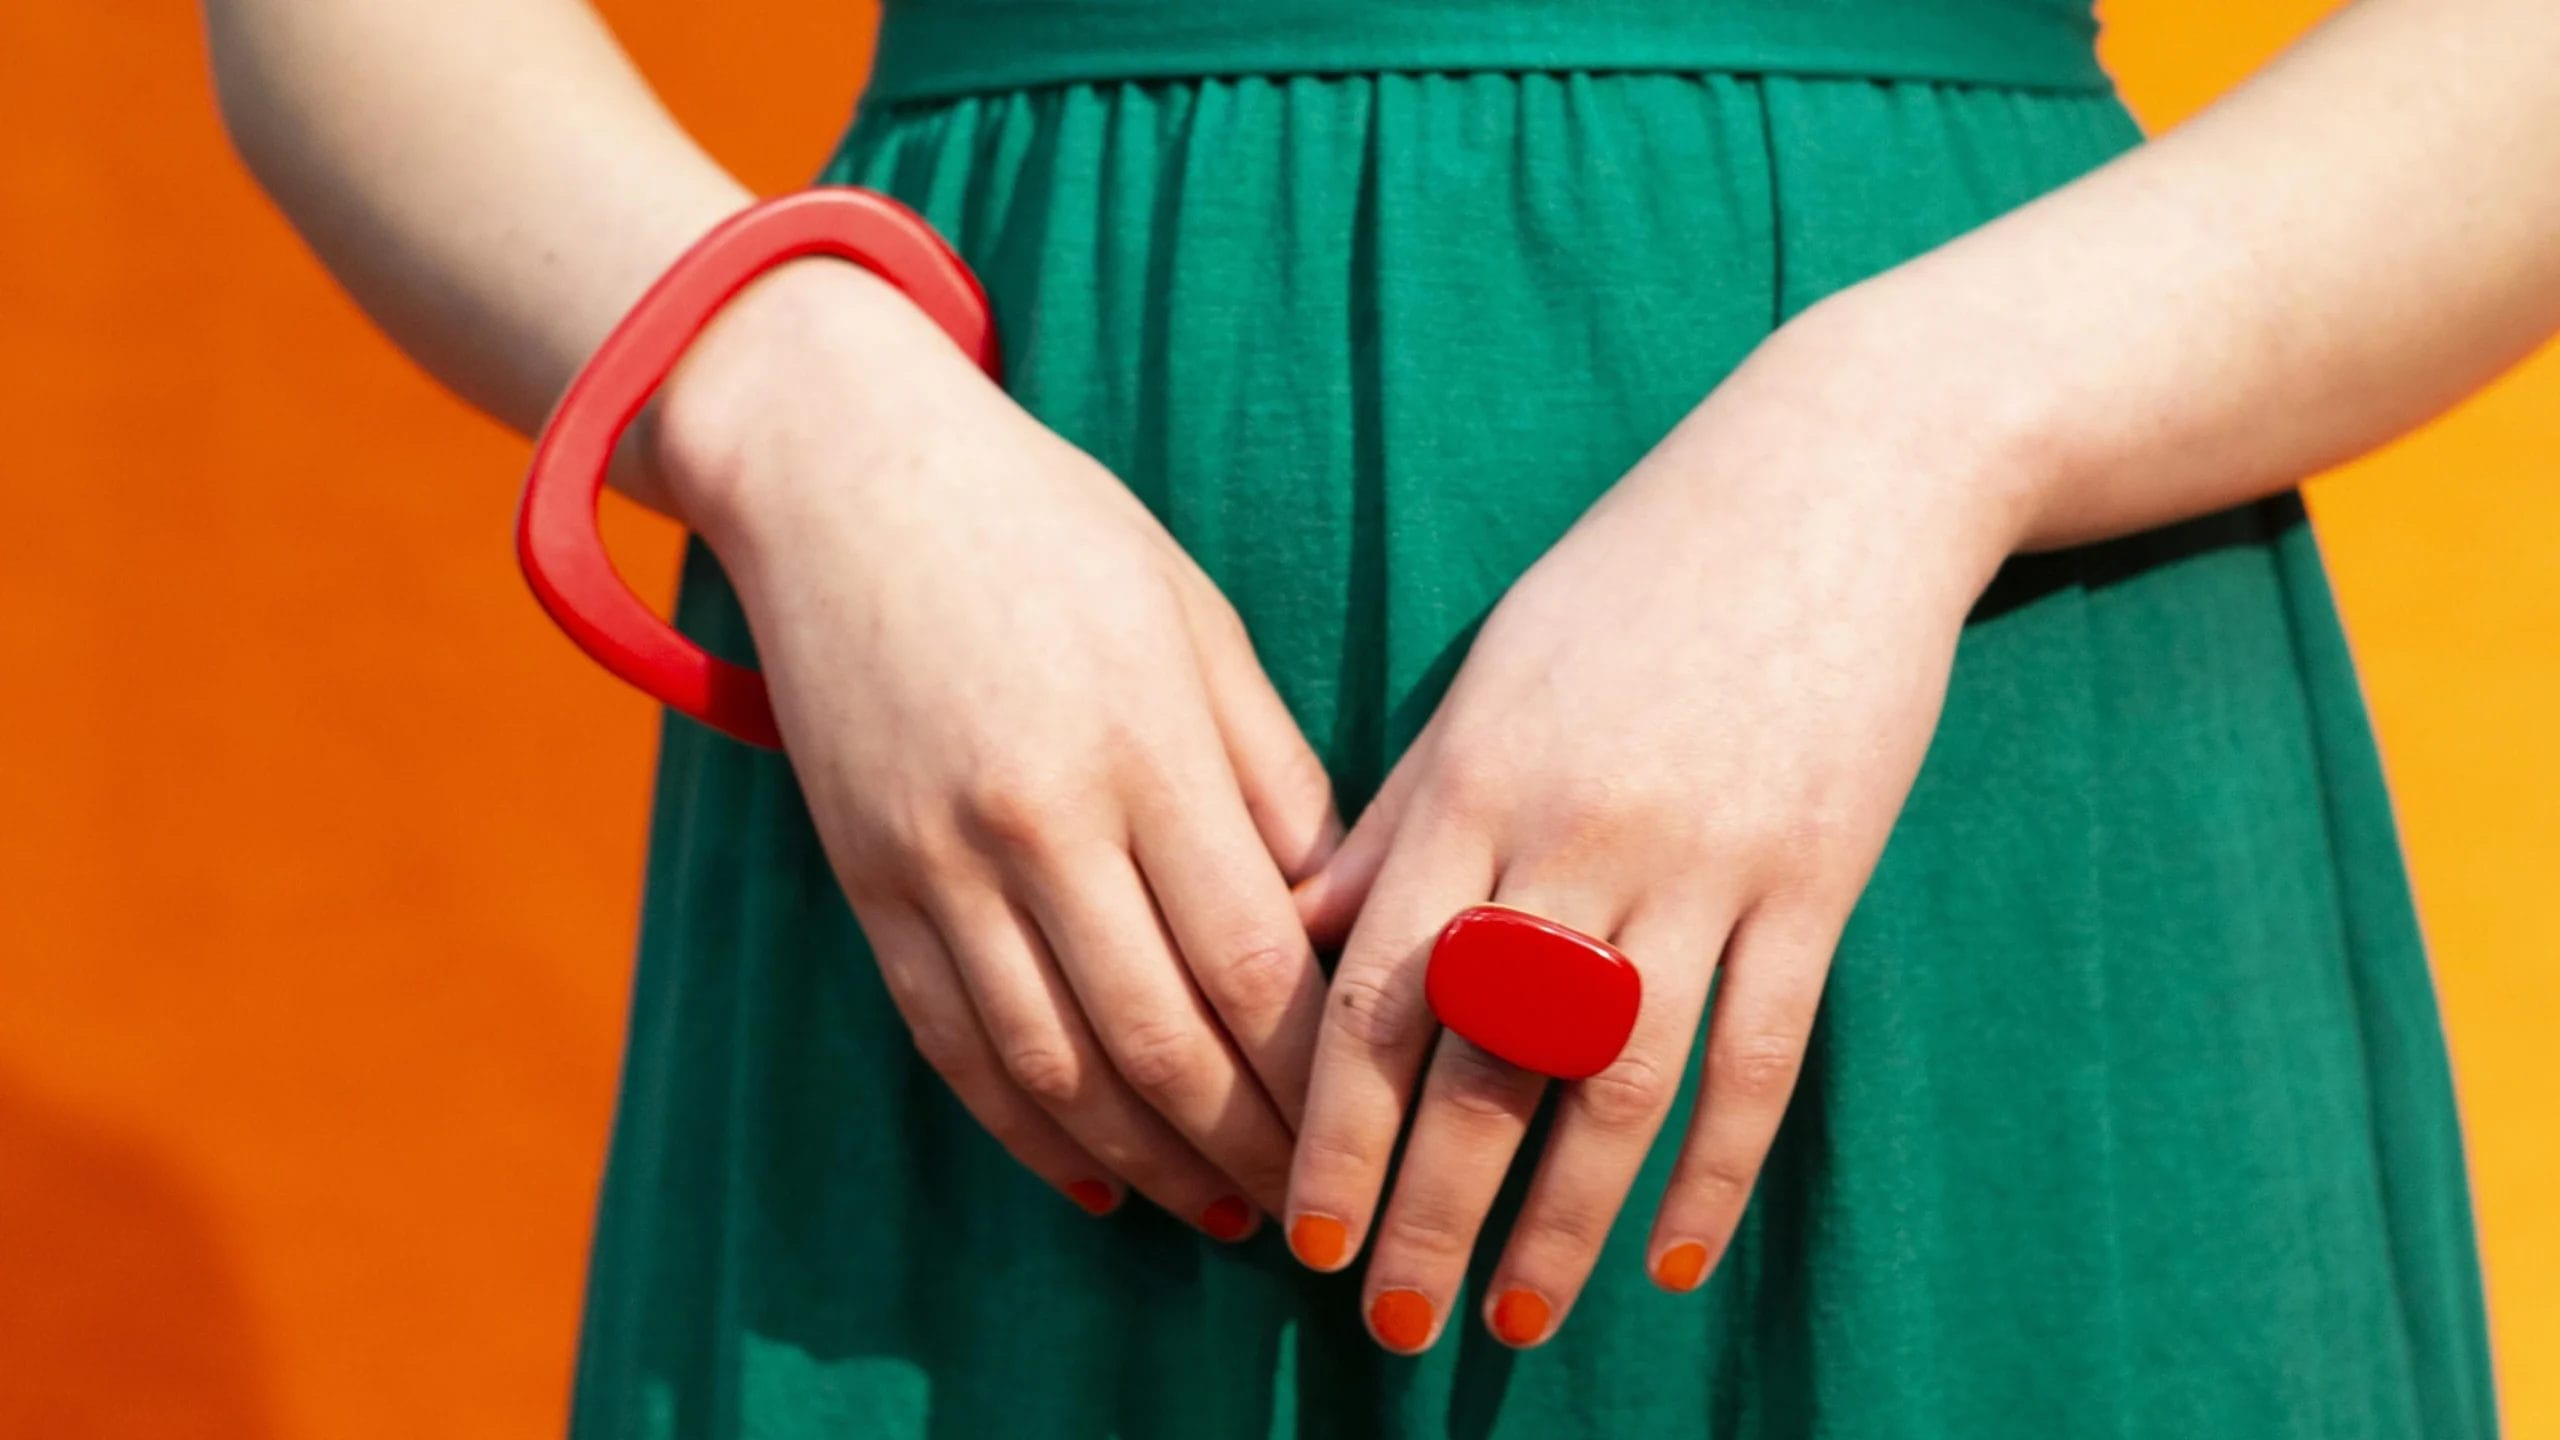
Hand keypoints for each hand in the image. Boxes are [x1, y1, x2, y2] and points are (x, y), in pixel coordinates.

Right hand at [652, 260, 1341, 1236]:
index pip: (1256, 957)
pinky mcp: (867, 883)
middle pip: (1164, 1036)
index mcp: (1146, 747)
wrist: (844, 473)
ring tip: (1218, 1209)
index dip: (1318, 1069)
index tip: (1371, 1124)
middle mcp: (1039, 821)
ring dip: (1146, 1159)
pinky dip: (1024, 1130)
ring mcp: (939, 862)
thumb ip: (1272, 771)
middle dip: (1249, 1141)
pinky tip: (1088, 1178)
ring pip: (1056, 1064)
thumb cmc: (1052, 529)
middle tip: (1314, 1204)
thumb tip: (1338, 914)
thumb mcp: (1196, 619)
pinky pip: (951, 1043)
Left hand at [1283, 306, 2030, 1345]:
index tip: (1298, 1234)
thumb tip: (1294, 939)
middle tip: (1385, 1328)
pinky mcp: (1814, 880)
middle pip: (1481, 1064)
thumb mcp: (1487, 683)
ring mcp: (1703, 863)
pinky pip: (1758, 1054)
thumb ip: (1398, 820)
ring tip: (1511, 1323)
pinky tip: (1673, 1259)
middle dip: (1422, 1210)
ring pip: (1615, 1084)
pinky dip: (1714, 1167)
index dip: (1331, 1128)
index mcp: (1472, 785)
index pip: (1373, 995)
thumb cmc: (1628, 581)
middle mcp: (1574, 836)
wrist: (1828, 483)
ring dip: (1557, 1222)